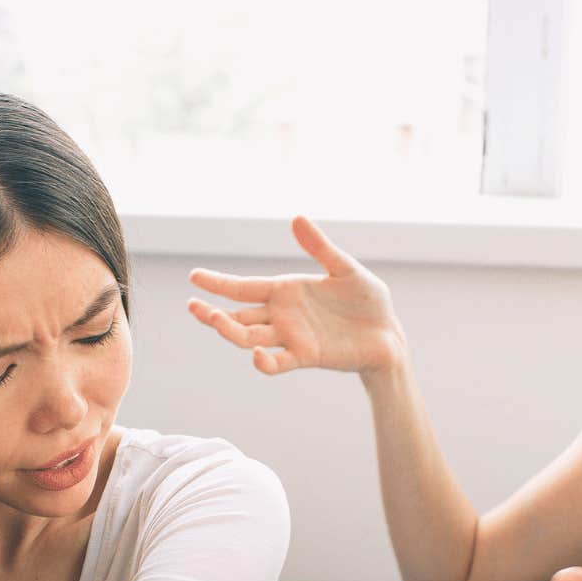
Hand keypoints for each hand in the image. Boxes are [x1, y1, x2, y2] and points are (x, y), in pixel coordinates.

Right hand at [186, 216, 405, 376]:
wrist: (388, 333)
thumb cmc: (367, 300)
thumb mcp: (345, 268)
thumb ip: (320, 247)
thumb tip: (296, 218)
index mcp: (285, 290)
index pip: (243, 287)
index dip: (218, 282)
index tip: (194, 276)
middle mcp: (282, 315)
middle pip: (238, 315)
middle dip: (213, 313)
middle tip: (193, 306)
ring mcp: (291, 337)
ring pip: (249, 336)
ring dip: (230, 331)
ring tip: (214, 320)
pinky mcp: (306, 356)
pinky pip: (278, 362)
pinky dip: (264, 361)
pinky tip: (256, 353)